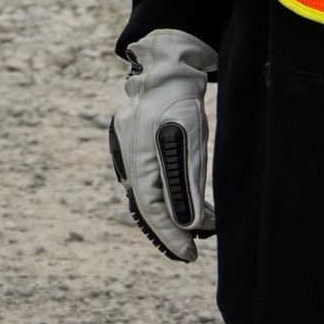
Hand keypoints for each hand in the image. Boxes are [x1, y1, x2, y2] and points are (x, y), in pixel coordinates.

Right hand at [108, 29, 217, 262]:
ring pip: (150, 194)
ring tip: (194, 231)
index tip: (190, 255)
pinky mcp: (137, 145)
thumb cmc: (178, 103)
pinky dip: (167, 194)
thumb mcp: (188, 145)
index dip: (172, 238)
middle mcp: (129, 162)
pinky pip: (151, 179)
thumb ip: (185, 186)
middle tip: (189, 251)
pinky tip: (184, 203)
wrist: (165, 68)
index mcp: (138, 165)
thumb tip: (187, 225)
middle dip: (170, 232)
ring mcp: (130, 152)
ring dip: (170, 214)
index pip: (154, 213)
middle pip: (148, 208)